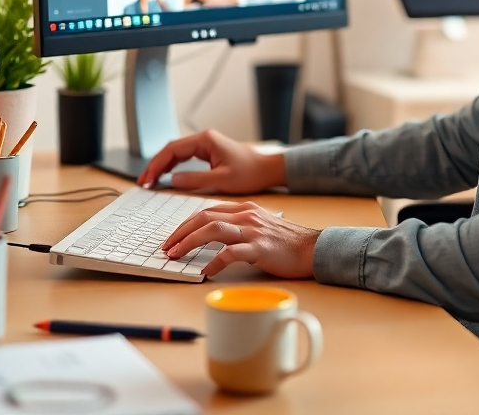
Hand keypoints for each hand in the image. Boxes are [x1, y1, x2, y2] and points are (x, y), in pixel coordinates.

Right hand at [137, 129, 285, 193]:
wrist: (268, 169)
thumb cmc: (249, 173)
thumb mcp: (221, 180)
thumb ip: (194, 180)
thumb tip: (171, 181)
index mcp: (206, 140)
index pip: (172, 149)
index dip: (156, 165)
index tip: (147, 180)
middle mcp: (204, 138)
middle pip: (171, 149)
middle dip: (155, 165)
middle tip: (143, 182)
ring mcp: (206, 144)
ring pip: (176, 152)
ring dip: (162, 166)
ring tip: (149, 181)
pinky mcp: (209, 151)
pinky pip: (185, 157)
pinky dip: (173, 166)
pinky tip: (165, 177)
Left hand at [162, 200, 319, 278]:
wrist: (311, 248)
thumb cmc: (286, 241)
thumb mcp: (259, 225)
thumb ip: (238, 226)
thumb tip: (210, 238)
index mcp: (244, 208)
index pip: (207, 210)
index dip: (186, 223)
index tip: (173, 237)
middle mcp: (246, 215)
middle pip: (204, 217)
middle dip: (181, 232)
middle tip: (167, 247)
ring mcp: (253, 230)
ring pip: (213, 229)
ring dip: (189, 242)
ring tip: (176, 255)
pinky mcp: (260, 248)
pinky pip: (231, 253)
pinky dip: (215, 261)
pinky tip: (206, 271)